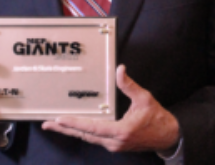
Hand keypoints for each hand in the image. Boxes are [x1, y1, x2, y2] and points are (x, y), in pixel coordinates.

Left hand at [42, 65, 179, 152]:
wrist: (167, 136)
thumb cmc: (156, 117)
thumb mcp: (144, 98)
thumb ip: (129, 85)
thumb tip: (120, 69)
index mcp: (121, 131)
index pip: (92, 127)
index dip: (75, 123)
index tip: (60, 119)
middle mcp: (114, 142)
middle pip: (84, 135)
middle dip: (65, 129)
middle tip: (48, 123)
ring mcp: (114, 145)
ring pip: (87, 138)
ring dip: (71, 131)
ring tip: (56, 125)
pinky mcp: (114, 144)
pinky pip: (94, 138)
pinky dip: (82, 132)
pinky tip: (75, 128)